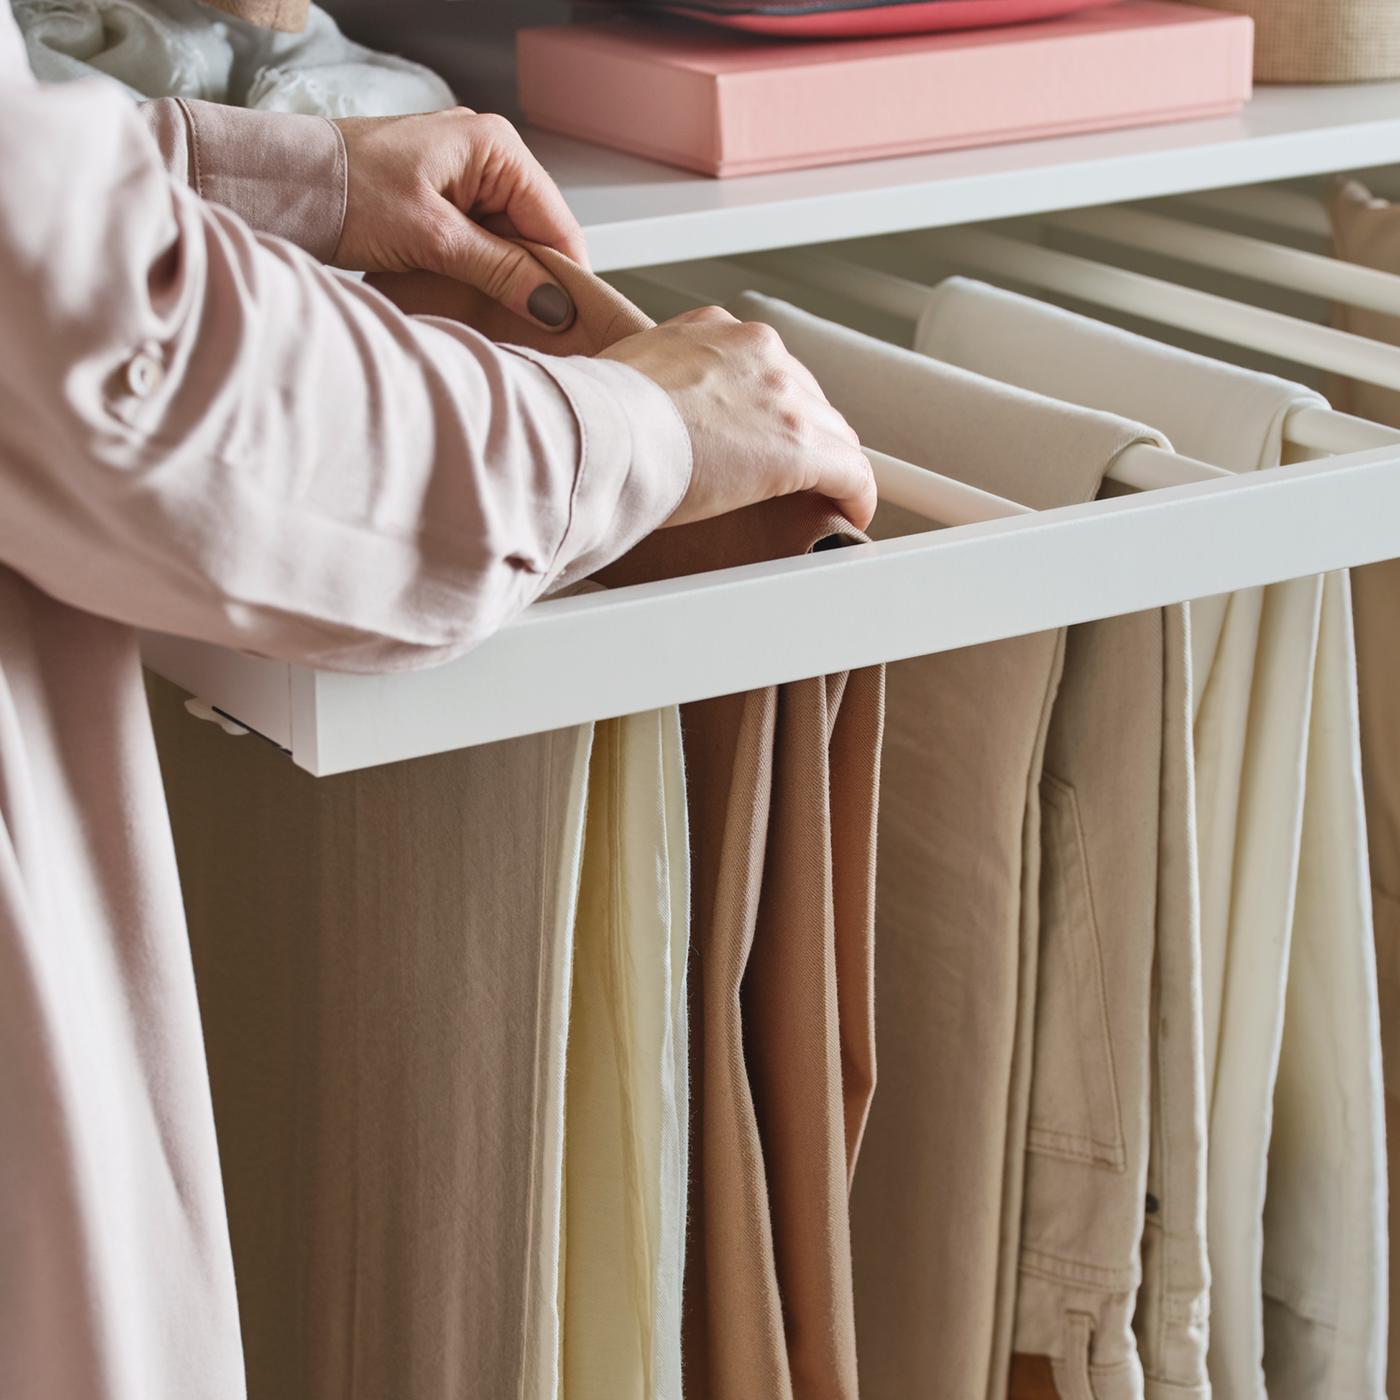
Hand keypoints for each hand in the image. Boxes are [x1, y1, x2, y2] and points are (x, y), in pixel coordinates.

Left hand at [332, 108, 586, 331]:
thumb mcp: (432, 237)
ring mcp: (466, 176)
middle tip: (533, 331)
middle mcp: (488, 155)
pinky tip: (475, 299)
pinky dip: (482, 272)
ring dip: (506, 281)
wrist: (284, 184)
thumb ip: (499, 269)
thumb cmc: (347, 190)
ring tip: (503, 320)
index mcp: (495, 146)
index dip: (565, 277)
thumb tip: (552, 304)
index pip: (557, 221)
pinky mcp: (444, 199)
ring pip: (510, 243)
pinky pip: (482, 242)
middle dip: (535, 281)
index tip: (566, 324)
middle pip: (537, 234)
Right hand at [601, 307, 875, 529]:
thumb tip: (642, 413)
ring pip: (832, 434)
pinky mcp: (802, 447)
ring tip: (825, 497)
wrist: (602, 433)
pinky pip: (852, 473)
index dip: (771, 407)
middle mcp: (758, 352)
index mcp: (715, 330)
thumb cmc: (598, 416)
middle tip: (793, 473)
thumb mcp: (626, 374)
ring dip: (829, 467)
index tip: (766, 431)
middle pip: (805, 397)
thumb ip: (652, 384)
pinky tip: (852, 513)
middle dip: (802, 434)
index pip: (764, 367)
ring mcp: (784, 397)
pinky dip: (857, 496)